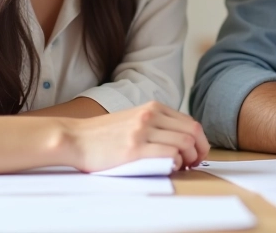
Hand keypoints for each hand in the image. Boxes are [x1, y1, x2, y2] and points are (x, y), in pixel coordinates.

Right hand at [62, 101, 209, 172]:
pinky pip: (169, 154)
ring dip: (190, 158)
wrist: (75, 138)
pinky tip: (169, 168)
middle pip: (193, 132)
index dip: (200, 141)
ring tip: (182, 167)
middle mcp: (150, 115)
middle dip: (200, 151)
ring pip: (185, 143)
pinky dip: (176, 163)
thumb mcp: (134, 119)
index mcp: (152, 108)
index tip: (196, 154)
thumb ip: (155, 124)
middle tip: (194, 163)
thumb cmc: (103, 134)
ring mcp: (143, 131)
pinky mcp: (135, 149)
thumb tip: (180, 140)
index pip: (190, 122)